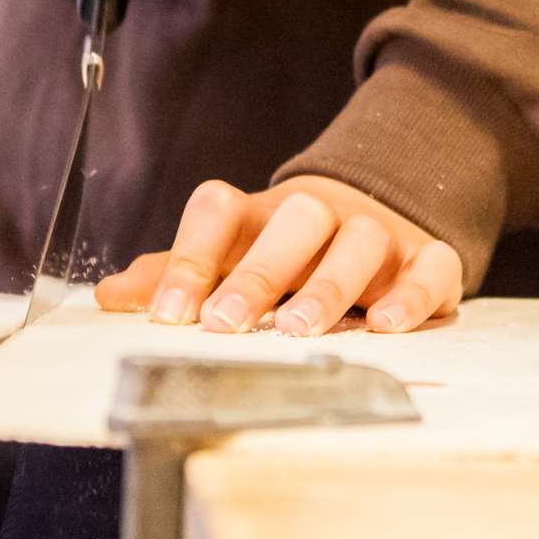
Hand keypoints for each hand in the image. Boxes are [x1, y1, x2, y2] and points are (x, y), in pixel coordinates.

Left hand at [95, 176, 464, 335]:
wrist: (384, 217)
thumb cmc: (293, 254)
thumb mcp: (232, 260)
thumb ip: (175, 277)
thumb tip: (108, 296)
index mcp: (261, 215)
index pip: (220, 209)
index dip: (191, 257)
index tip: (168, 312)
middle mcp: (321, 216)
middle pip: (294, 218)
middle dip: (259, 272)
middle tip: (227, 323)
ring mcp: (379, 234)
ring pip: (361, 240)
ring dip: (330, 285)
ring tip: (299, 329)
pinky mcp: (429, 259)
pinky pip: (431, 266)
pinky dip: (412, 294)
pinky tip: (387, 326)